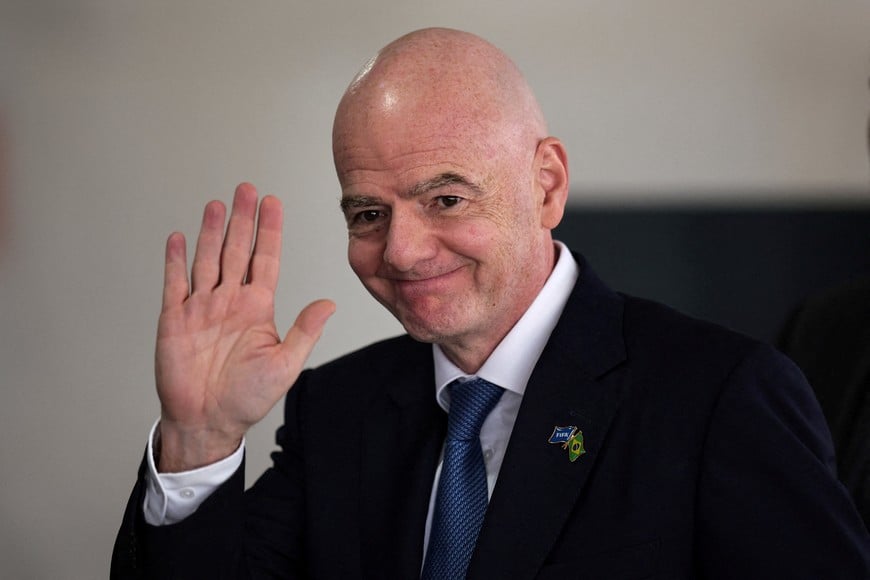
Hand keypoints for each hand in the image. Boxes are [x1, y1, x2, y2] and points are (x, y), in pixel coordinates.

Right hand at [155, 183, 334, 471]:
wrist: (207, 421)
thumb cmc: (246, 398)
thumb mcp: (284, 365)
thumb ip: (305, 331)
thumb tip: (330, 304)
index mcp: (257, 308)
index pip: (265, 259)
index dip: (269, 230)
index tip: (273, 203)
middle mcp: (230, 301)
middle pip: (236, 251)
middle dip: (242, 220)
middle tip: (247, 189)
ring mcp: (201, 307)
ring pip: (206, 259)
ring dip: (211, 232)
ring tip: (217, 204)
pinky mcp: (174, 318)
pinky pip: (174, 282)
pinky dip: (175, 260)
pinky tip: (178, 237)